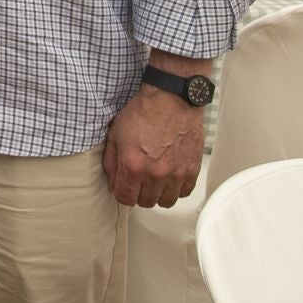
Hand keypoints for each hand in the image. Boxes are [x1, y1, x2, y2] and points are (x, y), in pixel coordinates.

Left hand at [103, 83, 205, 207]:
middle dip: (138, 194)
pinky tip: (170, 177)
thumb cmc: (143, 113)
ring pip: (166, 201)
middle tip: (138, 181)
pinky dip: (176, 188)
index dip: (121, 193)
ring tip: (154, 180)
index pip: (125, 198)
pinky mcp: (192, 169)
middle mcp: (156, 174)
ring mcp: (176, 173)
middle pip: (146, 202)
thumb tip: (113, 181)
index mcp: (133, 165)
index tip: (123, 186)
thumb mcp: (115, 134)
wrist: (171, 100)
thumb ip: (111, 162)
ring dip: (158, 194)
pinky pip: (184, 192)